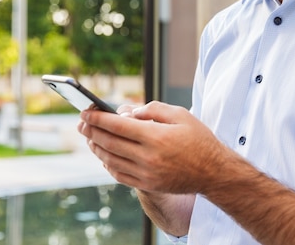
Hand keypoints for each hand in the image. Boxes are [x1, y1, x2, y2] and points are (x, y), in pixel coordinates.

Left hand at [78, 101, 228, 194]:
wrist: (213, 172)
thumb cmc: (199, 139)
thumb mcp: (181, 115)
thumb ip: (153, 109)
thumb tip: (127, 112)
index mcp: (156, 136)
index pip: (117, 125)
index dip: (98, 118)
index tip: (86, 111)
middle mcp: (148, 156)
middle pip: (110, 142)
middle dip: (91, 130)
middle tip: (81, 122)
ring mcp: (146, 173)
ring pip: (111, 159)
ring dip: (96, 147)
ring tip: (89, 137)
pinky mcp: (147, 185)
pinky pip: (119, 174)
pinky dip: (107, 163)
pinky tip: (104, 155)